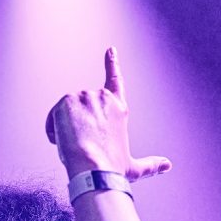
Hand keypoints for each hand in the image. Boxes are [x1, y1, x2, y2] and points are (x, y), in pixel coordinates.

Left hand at [45, 47, 171, 180]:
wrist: (94, 170)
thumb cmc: (113, 170)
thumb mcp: (134, 167)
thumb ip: (151, 164)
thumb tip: (167, 165)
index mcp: (118, 108)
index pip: (115, 81)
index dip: (112, 64)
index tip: (110, 50)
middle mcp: (102, 97)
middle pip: (80, 108)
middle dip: (76, 126)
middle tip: (82, 146)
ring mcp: (84, 97)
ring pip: (65, 113)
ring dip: (64, 129)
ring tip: (75, 146)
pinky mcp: (66, 101)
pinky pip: (52, 117)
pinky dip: (53, 131)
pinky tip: (63, 142)